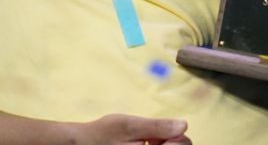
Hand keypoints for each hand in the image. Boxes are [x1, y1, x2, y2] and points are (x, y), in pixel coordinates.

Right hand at [73, 114, 190, 144]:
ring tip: (145, 141)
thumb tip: (183, 126)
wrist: (84, 144)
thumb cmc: (104, 134)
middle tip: (150, 137)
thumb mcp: (129, 125)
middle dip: (171, 141)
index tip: (156, 132)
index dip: (176, 136)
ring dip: (163, 144)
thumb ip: (156, 126)